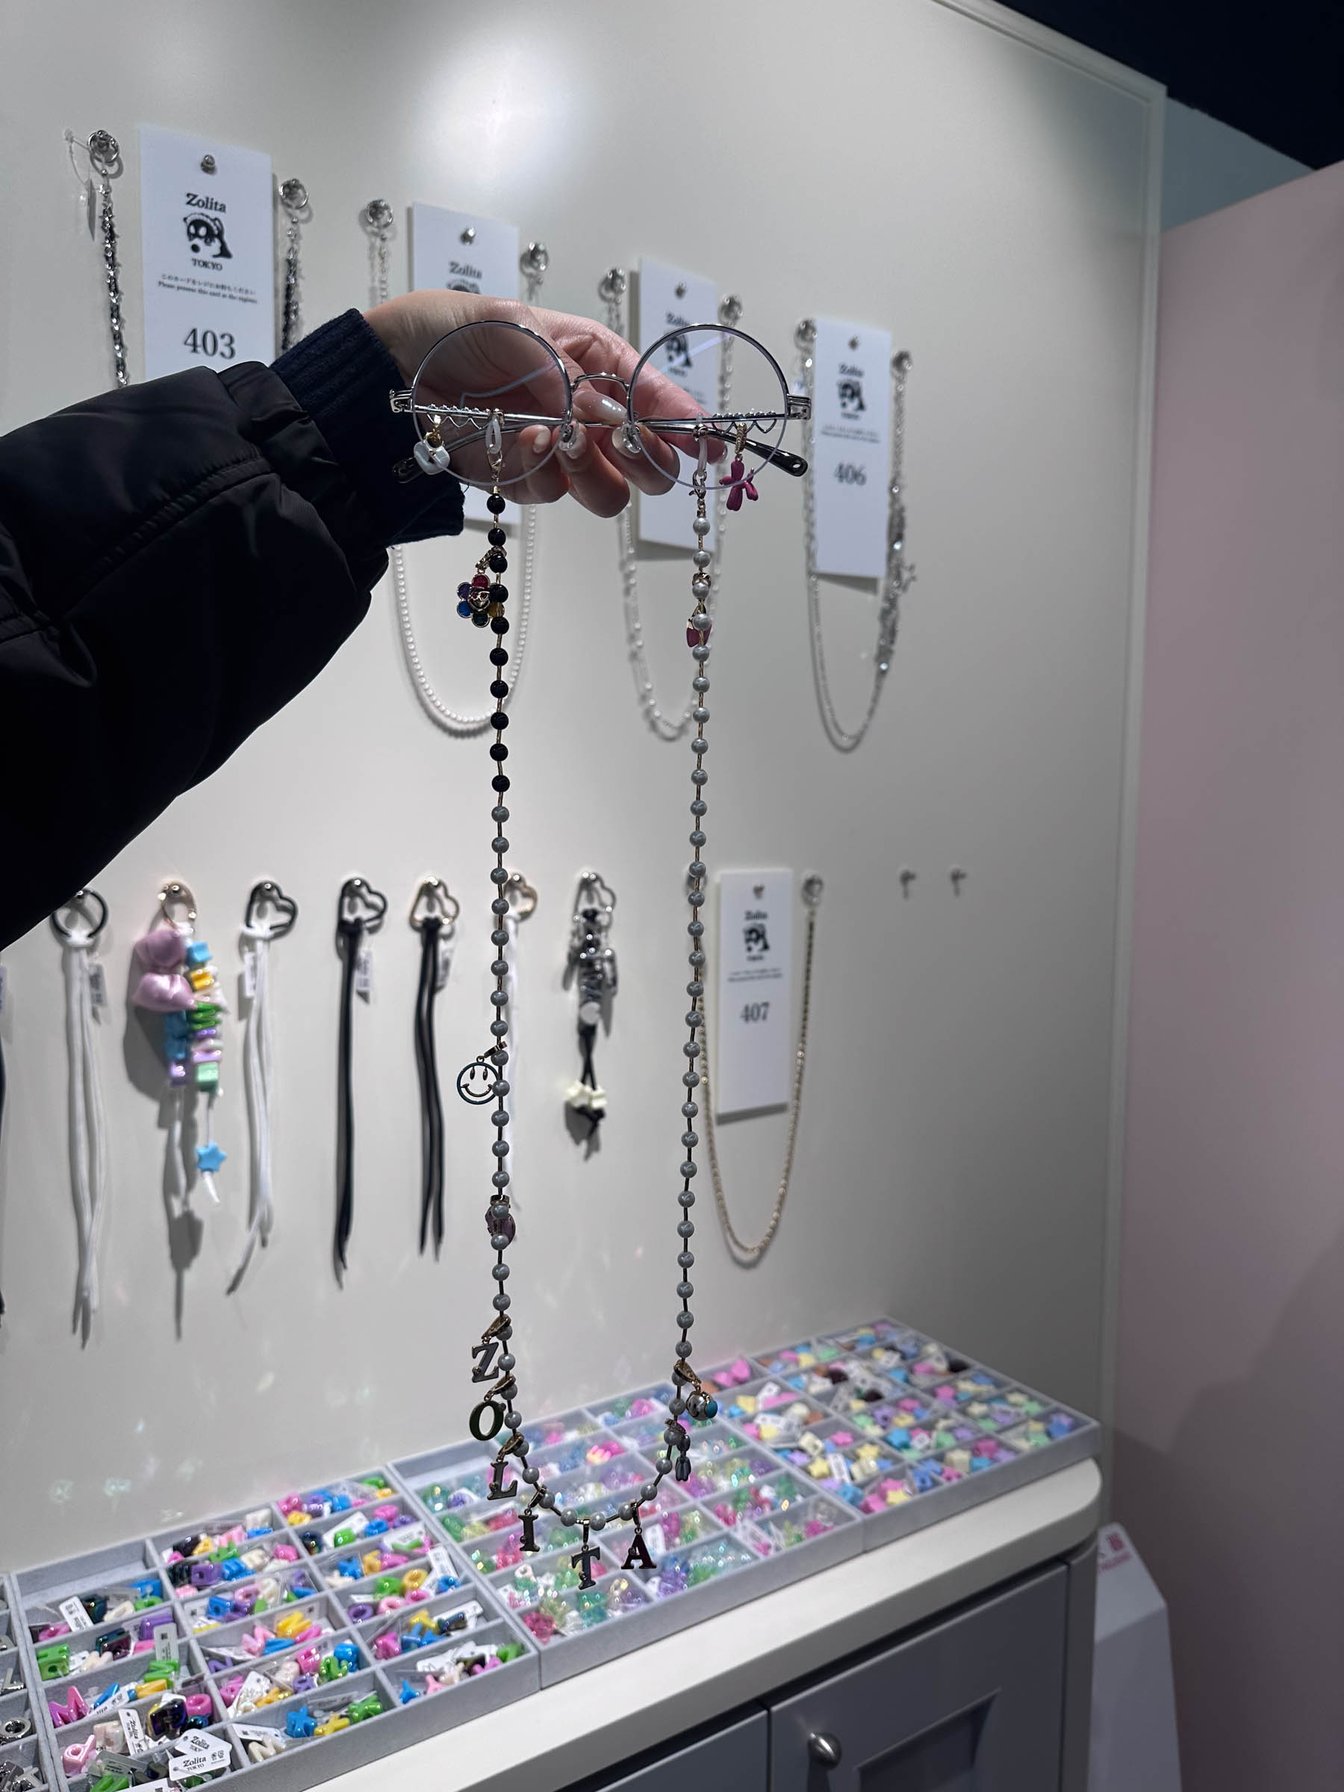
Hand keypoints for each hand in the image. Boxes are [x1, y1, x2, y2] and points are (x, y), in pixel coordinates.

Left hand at [366, 291, 707, 517]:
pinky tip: (521, 442)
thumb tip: (614, 411)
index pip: (655, 396)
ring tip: (558, 439)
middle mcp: (587, 412)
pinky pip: (554, 495)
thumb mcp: (521, 326)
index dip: (686, 421)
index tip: (708, 441)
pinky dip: (543, 474)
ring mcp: (558, 452)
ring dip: (594, 472)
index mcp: (595, 361)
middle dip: (649, 458)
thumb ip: (573, 373)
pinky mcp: (524, 479)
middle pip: (648, 460)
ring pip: (610, 492)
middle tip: (626, 442)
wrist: (396, 368)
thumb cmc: (459, 329)